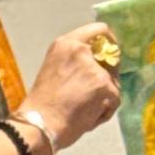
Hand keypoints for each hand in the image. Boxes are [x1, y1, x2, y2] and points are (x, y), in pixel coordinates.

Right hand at [20, 23, 120, 151]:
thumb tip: (100, 66)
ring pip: (114, 81)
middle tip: (99, 91)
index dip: (110, 43)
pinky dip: (105, 112)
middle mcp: (80, 50)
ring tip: (86, 110)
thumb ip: (76, 62)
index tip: (110, 56)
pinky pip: (115, 99)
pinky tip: (89, 118)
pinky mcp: (103, 84)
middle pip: (112, 56)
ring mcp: (93, 67)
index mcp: (65, 43)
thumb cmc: (43, 104)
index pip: (98, 30)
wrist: (39, 125)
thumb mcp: (55, 69)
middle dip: (110, 75)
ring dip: (105, 97)